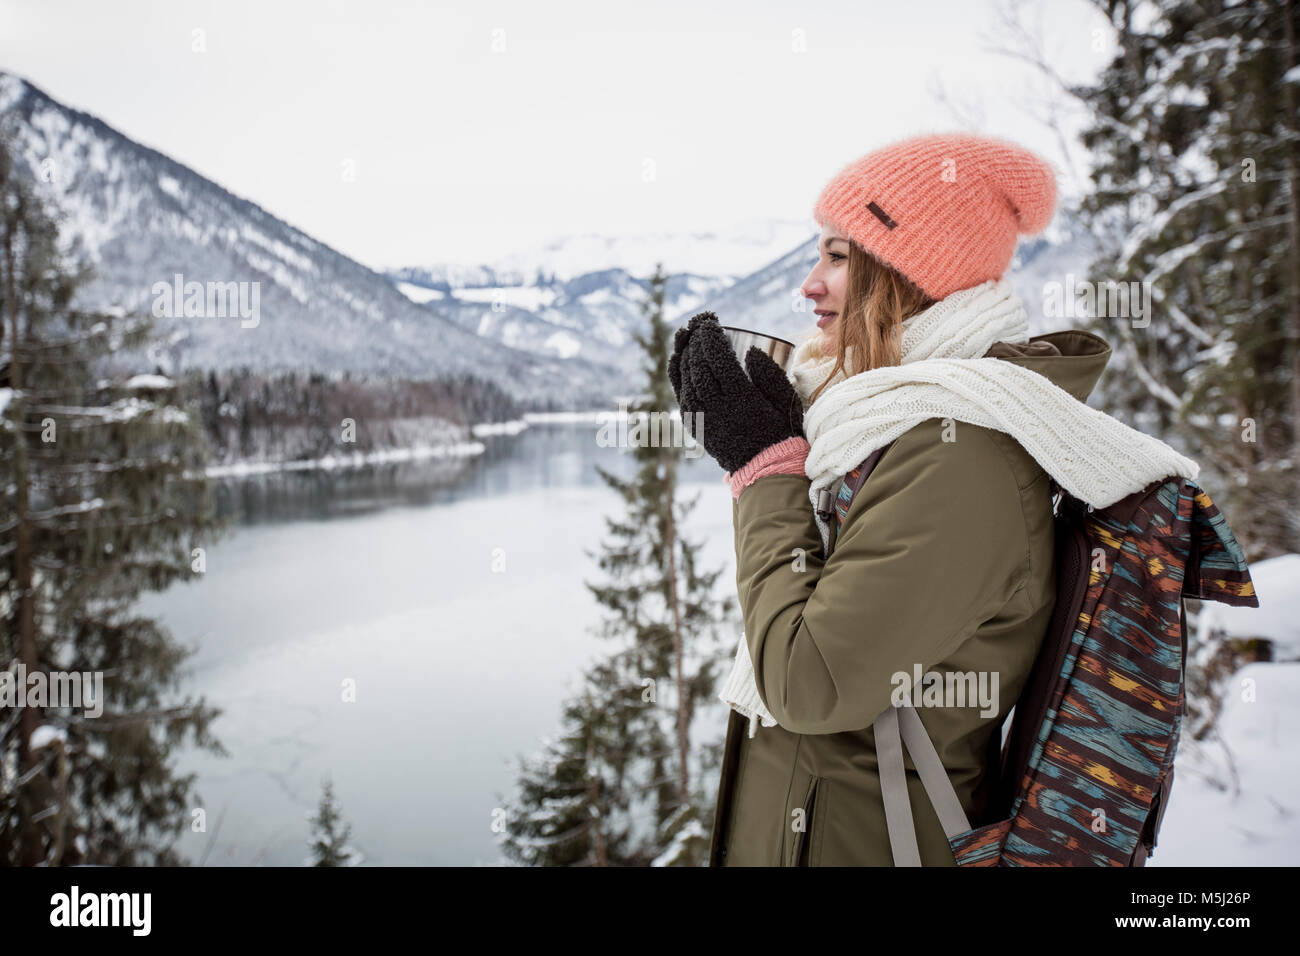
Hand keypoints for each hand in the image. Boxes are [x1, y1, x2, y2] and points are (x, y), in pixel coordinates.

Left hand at [667, 312, 804, 473]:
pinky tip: (676, 357)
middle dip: (696, 340)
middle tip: (699, 323)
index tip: (711, 322)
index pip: (718, 359)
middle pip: (699, 365)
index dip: (710, 337)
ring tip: (687, 334)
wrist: (764, 466)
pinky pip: (680, 393)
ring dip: (684, 352)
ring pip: (686, 377)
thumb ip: (770, 374)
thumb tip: (751, 351)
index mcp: (741, 398)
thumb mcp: (785, 400)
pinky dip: (676, 373)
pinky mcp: (694, 423)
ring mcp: (702, 416)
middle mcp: (717, 406)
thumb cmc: (779, 429)